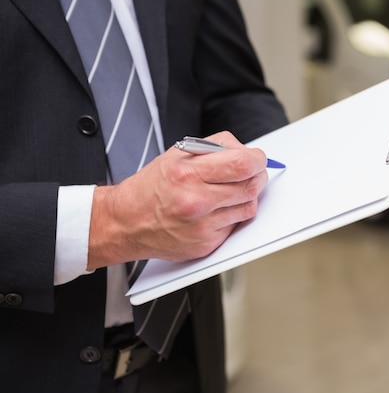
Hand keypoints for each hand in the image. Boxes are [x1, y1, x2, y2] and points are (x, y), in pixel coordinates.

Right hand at [87, 131, 268, 268]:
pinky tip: (217, 210)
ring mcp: (202, 226)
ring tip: (229, 192)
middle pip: (251, 186)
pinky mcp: (206, 244)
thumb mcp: (178, 155)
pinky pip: (236, 226)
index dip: (257, 159)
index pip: (243, 164)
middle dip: (256, 176)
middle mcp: (196, 200)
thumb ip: (215, 148)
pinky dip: (233, 216)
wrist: (126, 222)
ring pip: (249, 207)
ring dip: (246, 197)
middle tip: (250, 173)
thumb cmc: (153, 186)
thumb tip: (248, 152)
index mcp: (189, 173)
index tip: (256, 159)